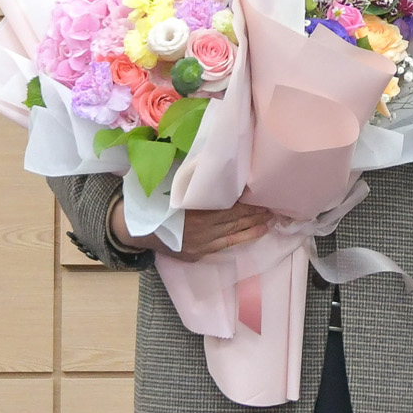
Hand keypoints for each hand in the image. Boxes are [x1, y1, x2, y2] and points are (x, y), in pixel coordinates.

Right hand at [110, 195, 273, 262]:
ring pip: (234, 234)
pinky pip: (225, 245)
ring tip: (272, 219)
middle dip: (256, 213)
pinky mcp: (199, 254)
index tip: (263, 194)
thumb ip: (192, 179)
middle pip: (236, 220)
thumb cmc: (156, 202)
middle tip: (275, 205)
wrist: (137, 230)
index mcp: (196, 210)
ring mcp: (201, 244)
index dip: (249, 202)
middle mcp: (202, 229)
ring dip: (255, 226)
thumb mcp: (173, 185)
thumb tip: (209, 158)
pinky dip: (242, 238)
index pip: (230, 207)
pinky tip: (257, 232)